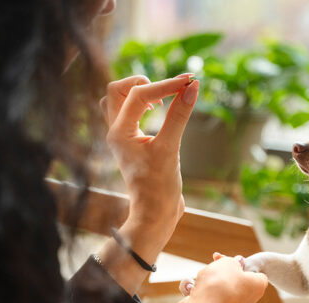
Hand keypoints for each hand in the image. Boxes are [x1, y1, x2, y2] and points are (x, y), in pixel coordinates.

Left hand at [101, 74, 198, 242]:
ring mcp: (121, 137)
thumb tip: (192, 87)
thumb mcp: (171, 149)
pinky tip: (160, 111)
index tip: (189, 82)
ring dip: (138, 92)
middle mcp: (115, 132)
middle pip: (117, 90)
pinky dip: (141, 105)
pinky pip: (127, 113)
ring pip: (118, 100)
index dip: (165, 85)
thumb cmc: (159, 187)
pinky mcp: (131, 143)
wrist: (155, 215)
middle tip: (168, 91)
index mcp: (119, 133)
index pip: (138, 94)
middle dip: (143, 83)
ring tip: (160, 101)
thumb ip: (179, 115)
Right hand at [170, 253, 267, 302]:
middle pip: (235, 281)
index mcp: (257, 287)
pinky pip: (207, 300)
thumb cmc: (219, 284)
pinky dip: (199, 293)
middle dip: (221, 273)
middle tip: (213, 267)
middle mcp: (248, 301)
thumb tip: (236, 263)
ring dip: (207, 282)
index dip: (243, 265)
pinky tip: (192, 290)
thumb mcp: (228, 263)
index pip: (256, 274)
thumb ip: (232, 261)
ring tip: (200, 280)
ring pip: (218, 290)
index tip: (231, 261)